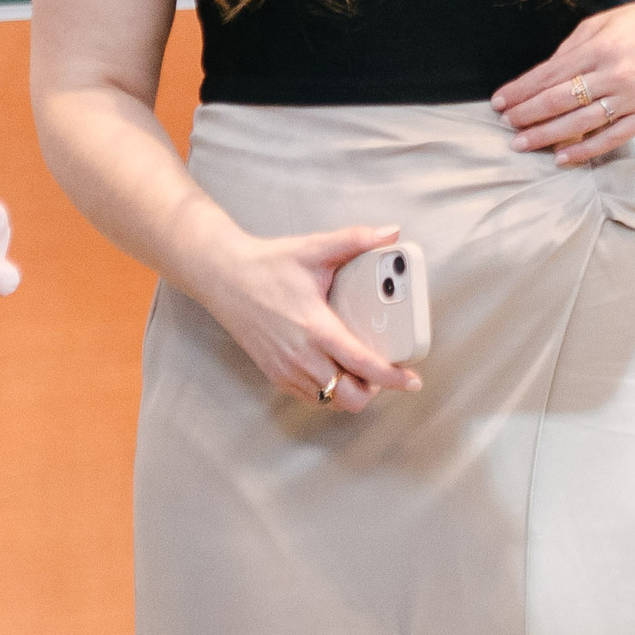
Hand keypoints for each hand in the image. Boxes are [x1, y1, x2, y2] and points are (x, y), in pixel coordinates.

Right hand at [196, 220, 421, 412]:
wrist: (222, 276)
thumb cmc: (268, 264)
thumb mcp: (314, 248)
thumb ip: (355, 240)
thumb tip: (391, 233)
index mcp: (315, 327)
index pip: (361, 365)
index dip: (392, 377)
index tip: (412, 380)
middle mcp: (300, 356)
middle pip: (349, 397)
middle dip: (373, 390)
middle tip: (384, 369)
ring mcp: (285, 369)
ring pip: (331, 401)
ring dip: (351, 391)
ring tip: (361, 368)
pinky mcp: (275, 374)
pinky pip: (311, 397)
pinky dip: (329, 391)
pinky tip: (335, 368)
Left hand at [491, 0, 634, 166]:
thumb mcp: (604, 22)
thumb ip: (572, 47)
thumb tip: (543, 73)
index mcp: (600, 47)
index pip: (549, 74)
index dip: (521, 90)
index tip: (499, 101)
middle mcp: (615, 74)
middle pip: (559, 100)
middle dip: (527, 114)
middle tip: (505, 124)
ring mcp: (633, 98)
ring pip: (580, 122)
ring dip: (546, 135)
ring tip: (521, 143)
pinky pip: (611, 138)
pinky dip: (584, 150)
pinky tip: (561, 158)